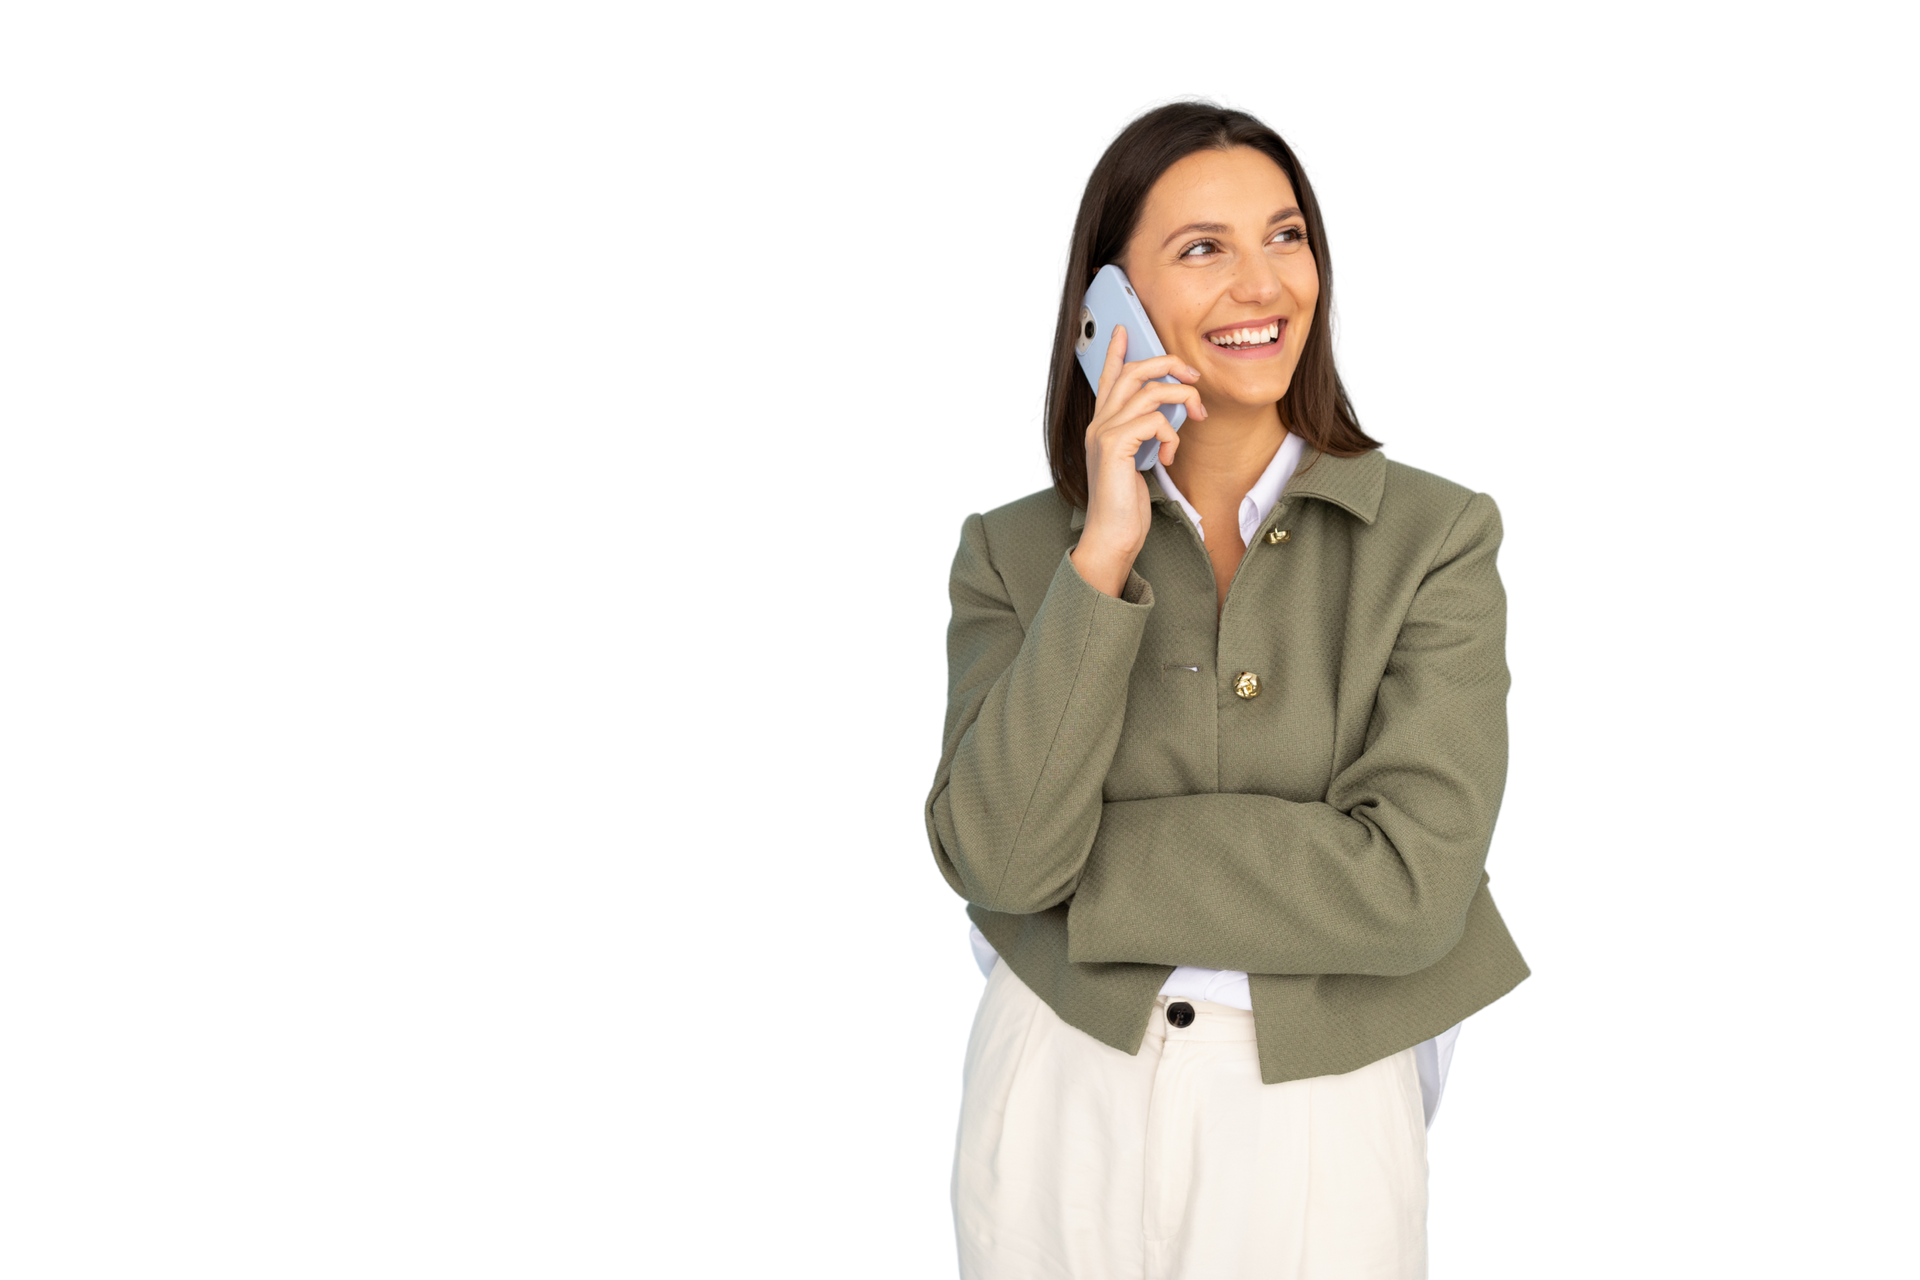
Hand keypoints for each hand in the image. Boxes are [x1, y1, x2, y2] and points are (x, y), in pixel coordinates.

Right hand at [1070, 324, 1205, 596]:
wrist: (1112, 536)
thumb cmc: (1126, 506)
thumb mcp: (1137, 463)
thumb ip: (1144, 437)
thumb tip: (1167, 420)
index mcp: (1102, 425)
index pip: (1108, 378)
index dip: (1117, 351)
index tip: (1125, 330)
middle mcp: (1099, 423)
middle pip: (1134, 372)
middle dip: (1168, 364)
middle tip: (1193, 376)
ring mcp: (1104, 432)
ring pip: (1150, 390)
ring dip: (1182, 399)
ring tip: (1195, 417)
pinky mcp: (1115, 445)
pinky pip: (1154, 420)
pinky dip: (1172, 435)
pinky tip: (1170, 457)